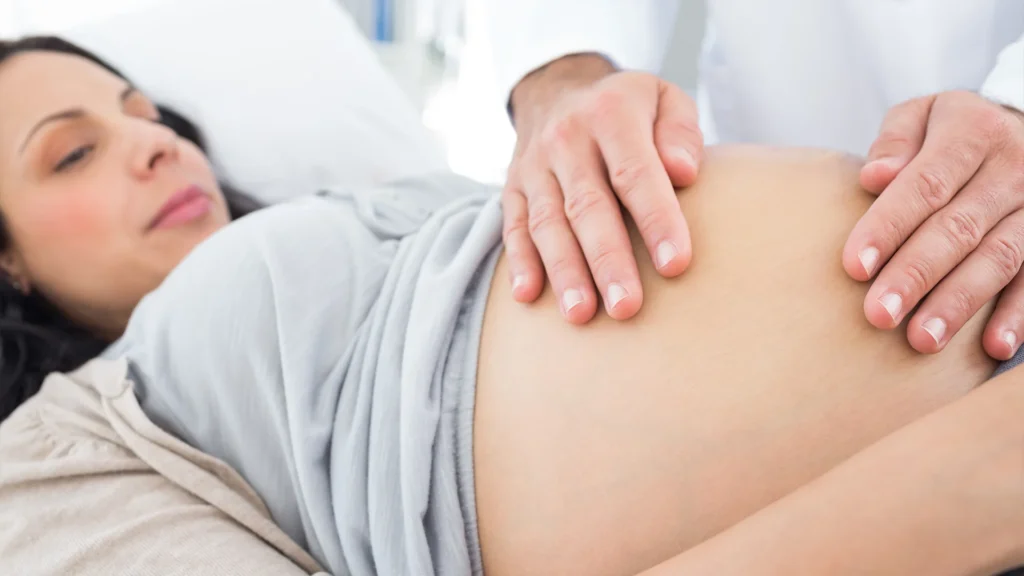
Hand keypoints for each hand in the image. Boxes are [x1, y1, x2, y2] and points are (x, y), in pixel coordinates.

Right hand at [503, 54, 702, 323]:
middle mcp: (566, 139)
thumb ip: (680, 131)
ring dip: (564, 271)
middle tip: (627, 307)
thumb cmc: (627, 108)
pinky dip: (519, 263)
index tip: (675, 265)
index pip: (634, 173)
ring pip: (547, 223)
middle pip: (587, 206)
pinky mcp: (512, 188)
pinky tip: (528, 296)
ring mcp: (534, 166)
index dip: (656, 220)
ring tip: (581, 314)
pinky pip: (512, 227)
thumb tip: (684, 172)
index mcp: (610, 114)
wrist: (557, 89)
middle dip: (607, 260)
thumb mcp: (663, 98)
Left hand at [843, 91, 1023, 358]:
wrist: (1020, 127)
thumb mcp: (921, 115)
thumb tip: (874, 176)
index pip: (925, 184)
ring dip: (959, 303)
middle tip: (878, 315)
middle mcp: (1013, 167)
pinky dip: (1017, 315)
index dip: (889, 226)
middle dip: (916, 275)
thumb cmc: (948, 130)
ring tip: (921, 340)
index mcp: (972, 132)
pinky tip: (993, 349)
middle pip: (959, 228)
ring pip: (999, 258)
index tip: (854, 267)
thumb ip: (895, 141)